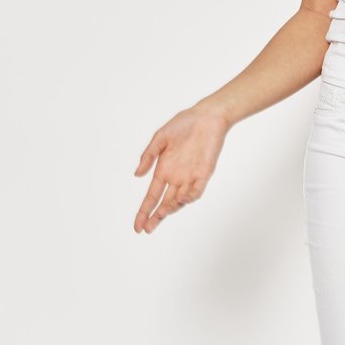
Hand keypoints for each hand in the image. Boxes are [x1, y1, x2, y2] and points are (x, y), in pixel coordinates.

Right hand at [132, 102, 229, 233]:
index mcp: (163, 171)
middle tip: (148, 229)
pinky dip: (190, 196)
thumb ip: (148, 156)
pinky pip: (197, 189)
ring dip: (171, 208)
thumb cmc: (183, 124)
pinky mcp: (205, 172)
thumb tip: (136, 175)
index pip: (151, 197)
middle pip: (165, 203)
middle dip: (156, 217)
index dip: (144, 211)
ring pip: (180, 200)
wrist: (207, 116)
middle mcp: (176, 177)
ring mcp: (191, 176)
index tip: (137, 226)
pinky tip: (182, 199)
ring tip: (162, 213)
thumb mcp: (160, 138)